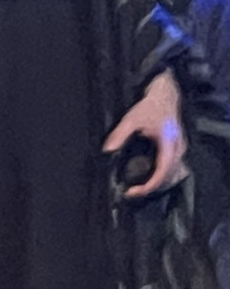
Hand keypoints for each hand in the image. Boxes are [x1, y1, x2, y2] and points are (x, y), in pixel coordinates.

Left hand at [106, 71, 186, 200]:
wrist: (165, 95)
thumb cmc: (151, 107)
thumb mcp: (131, 119)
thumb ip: (119, 135)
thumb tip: (107, 150)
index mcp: (169, 144)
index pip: (162, 172)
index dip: (148, 186)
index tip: (132, 191)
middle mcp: (179, 149)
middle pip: (169, 177)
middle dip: (151, 187)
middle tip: (132, 192)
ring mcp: (180, 149)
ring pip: (172, 174)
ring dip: (156, 183)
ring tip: (138, 188)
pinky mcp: (177, 148)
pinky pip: (172, 168)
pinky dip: (161, 176)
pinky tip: (147, 178)